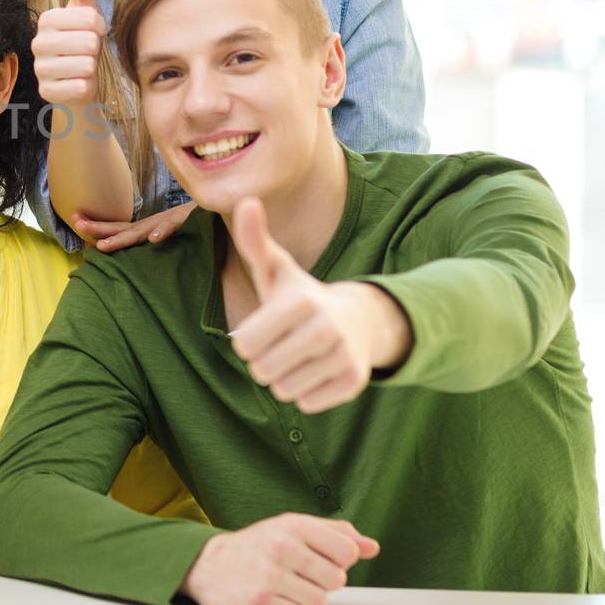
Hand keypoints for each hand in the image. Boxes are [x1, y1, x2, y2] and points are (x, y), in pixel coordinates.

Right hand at [32, 0, 107, 106]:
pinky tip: (79, 83)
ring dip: (92, 69)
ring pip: (86, 66)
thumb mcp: (85, 9)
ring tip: (83, 66)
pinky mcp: (45, 93)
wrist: (77, 80)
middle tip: (87, 52)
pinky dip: (87, 87)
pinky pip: (80, 87)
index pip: (89, 19)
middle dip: (96, 50)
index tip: (93, 31)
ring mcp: (39, 70)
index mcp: (46, 19)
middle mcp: (37, 43)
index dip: (99, 27)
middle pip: (88, 43)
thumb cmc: (82, 41)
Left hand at [73, 202, 195, 251]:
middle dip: (99, 229)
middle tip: (77, 226)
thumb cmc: (190, 221)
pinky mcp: (185, 220)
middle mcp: (152, 223)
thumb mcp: (166, 230)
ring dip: (123, 238)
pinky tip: (154, 240)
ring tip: (105, 247)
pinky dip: (164, 232)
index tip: (74, 221)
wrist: (216, 204)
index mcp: (146, 227)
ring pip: (142, 230)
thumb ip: (151, 238)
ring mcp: (167, 221)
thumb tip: (135, 248)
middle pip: (122, 228)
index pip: (118, 228)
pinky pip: (174, 226)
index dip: (97, 227)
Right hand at [180, 513, 378, 604]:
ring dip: (307, 597)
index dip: (340, 560)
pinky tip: (273, 596)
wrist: (208, 565)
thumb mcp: (293, 528)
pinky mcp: (259, 603)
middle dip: (323, 580)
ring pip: (320, 600)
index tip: (322, 558)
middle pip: (337, 579)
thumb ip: (336, 534)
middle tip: (300, 573)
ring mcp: (269, 576)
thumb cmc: (258, 545)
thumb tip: (372, 547)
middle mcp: (281, 547)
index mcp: (292, 525)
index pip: (348, 551)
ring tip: (286, 585)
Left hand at [228, 198, 411, 412]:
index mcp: (300, 301)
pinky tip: (317, 370)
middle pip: (262, 371)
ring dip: (284, 378)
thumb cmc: (302, 296)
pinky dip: (306, 393)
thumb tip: (245, 200)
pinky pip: (307, 404)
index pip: (244, 344)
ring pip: (284, 390)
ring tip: (299, 356)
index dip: (247, 340)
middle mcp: (326, 328)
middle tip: (282, 345)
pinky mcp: (356, 382)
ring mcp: (344, 356)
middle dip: (264, 362)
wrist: (360, 319)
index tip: (263, 328)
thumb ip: (254, 241)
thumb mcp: (277, 269)